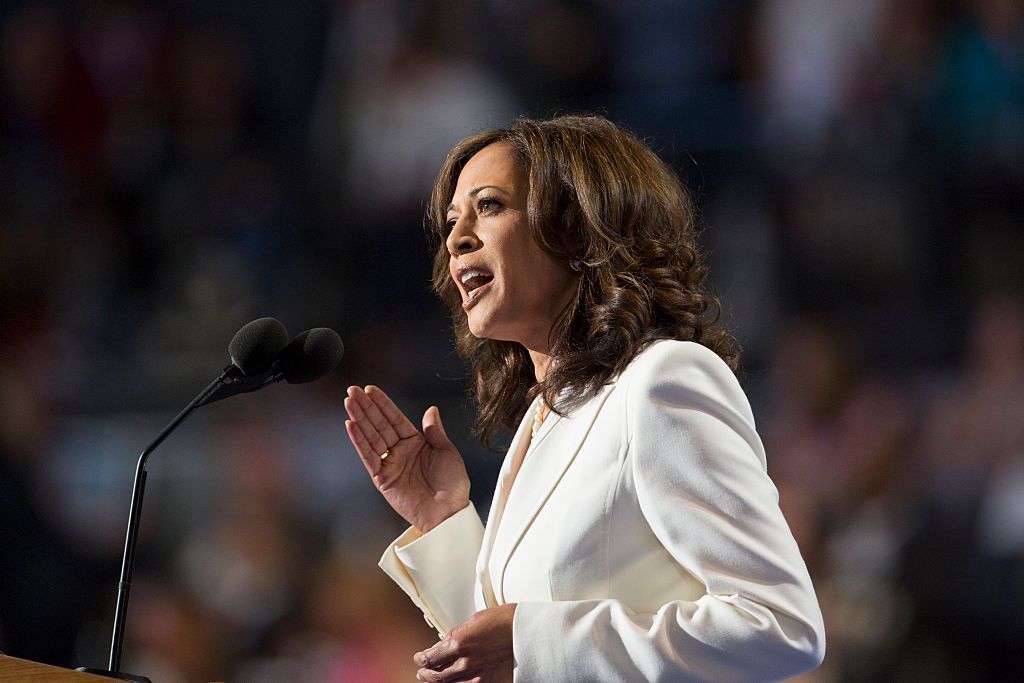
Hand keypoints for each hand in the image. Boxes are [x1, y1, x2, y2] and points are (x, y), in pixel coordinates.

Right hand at [344, 385, 469, 531]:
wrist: (448, 512)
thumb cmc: (452, 485)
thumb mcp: (447, 452)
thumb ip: (435, 431)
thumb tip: (430, 410)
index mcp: (417, 443)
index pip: (396, 418)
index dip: (383, 404)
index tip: (370, 390)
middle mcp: (401, 451)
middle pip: (380, 424)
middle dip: (366, 407)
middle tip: (353, 391)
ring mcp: (391, 464)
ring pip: (371, 437)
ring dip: (359, 420)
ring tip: (349, 403)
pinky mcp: (382, 479)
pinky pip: (368, 457)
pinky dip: (359, 441)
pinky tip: (351, 426)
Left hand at [414, 604, 516, 682]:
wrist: (529, 632)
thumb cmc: (507, 621)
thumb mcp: (475, 621)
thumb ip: (457, 635)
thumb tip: (446, 643)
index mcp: (458, 643)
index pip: (429, 658)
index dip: (421, 659)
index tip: (420, 658)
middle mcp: (464, 663)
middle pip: (435, 676)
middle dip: (426, 674)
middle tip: (422, 672)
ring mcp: (477, 677)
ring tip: (434, 680)